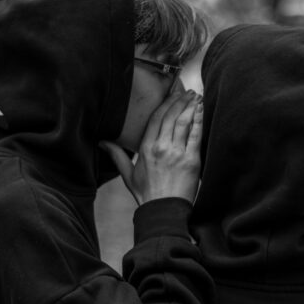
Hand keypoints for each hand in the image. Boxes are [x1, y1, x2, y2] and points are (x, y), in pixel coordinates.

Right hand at [100, 90, 203, 204]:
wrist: (163, 211)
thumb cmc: (147, 194)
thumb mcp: (127, 174)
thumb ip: (117, 155)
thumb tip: (102, 142)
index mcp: (145, 148)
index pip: (155, 118)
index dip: (165, 103)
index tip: (173, 93)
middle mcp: (160, 147)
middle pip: (171, 116)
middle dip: (180, 100)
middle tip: (189, 91)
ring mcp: (176, 153)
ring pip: (183, 121)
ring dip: (191, 106)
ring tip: (197, 96)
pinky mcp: (191, 160)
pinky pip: (195, 134)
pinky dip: (199, 120)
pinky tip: (202, 109)